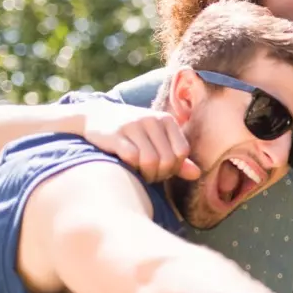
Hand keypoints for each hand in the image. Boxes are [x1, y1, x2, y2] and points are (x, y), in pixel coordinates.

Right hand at [78, 101, 200, 181]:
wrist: (96, 115)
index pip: (182, 152)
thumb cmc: (133, 132)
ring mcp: (133, 126)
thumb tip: (197, 175)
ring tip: (141, 174)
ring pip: (151, 161)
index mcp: (166, 120)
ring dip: (147, 175)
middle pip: (167, 159)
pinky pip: (132, 158)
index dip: (175, 167)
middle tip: (150, 176)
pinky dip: (133, 169)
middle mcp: (152, 120)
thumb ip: (177, 158)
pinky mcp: (115, 134)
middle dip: (160, 174)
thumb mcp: (157, 140)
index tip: (163, 171)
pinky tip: (129, 169)